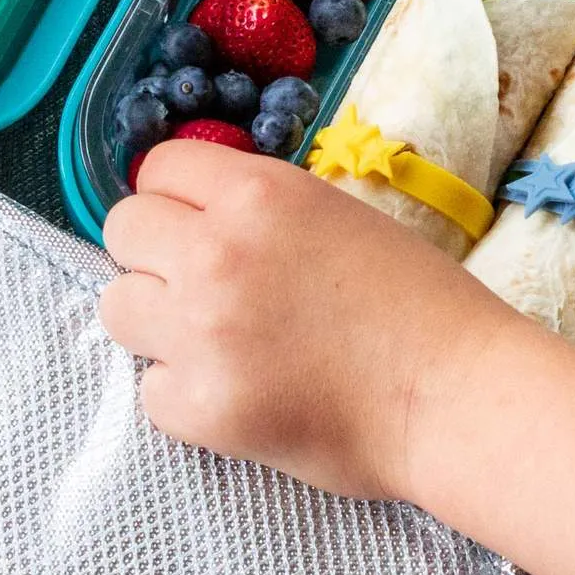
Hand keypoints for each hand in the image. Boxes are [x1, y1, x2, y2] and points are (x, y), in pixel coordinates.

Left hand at [99, 141, 526, 501]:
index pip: (159, 168)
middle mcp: (217, 252)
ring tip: (223, 342)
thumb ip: (267, 213)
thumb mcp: (345, 220)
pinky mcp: (198, 406)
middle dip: (159, 254)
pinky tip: (249, 391)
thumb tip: (202, 220)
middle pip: (124, 230)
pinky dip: (190, 394)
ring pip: (118, 308)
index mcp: (262, 195)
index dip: (181, 197)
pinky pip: (151, 388)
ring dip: (161, 322)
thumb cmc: (423, 306)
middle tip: (210, 286)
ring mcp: (200, 332)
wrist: (456, 394)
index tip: (203, 223)